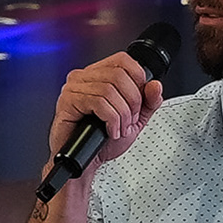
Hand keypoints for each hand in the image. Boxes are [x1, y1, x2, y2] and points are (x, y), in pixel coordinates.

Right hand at [48, 51, 165, 167]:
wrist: (87, 162)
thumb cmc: (103, 141)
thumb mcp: (134, 120)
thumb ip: (148, 102)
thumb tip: (155, 85)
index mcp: (98, 75)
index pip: (123, 60)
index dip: (138, 79)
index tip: (139, 101)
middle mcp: (84, 77)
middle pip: (119, 75)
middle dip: (132, 102)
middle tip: (130, 120)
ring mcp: (74, 88)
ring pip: (109, 90)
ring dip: (122, 114)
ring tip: (120, 128)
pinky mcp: (67, 102)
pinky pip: (97, 102)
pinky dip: (111, 119)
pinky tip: (110, 130)